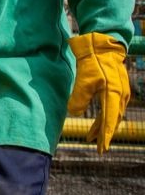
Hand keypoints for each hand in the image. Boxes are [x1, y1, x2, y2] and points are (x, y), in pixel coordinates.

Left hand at [67, 32, 130, 153]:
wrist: (102, 46)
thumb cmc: (93, 62)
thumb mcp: (84, 80)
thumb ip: (79, 98)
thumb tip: (75, 113)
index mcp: (114, 94)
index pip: (110, 120)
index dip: (105, 135)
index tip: (101, 147)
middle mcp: (120, 96)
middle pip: (113, 120)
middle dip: (104, 135)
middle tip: (97, 147)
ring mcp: (121, 93)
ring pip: (112, 115)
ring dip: (103, 127)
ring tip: (92, 137)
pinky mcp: (117, 90)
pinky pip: (112, 109)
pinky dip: (105, 118)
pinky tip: (97, 123)